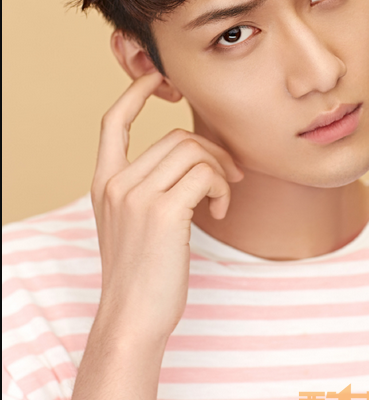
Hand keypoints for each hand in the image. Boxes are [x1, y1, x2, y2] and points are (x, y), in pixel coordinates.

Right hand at [90, 72, 243, 342]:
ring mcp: (136, 196)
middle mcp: (116, 183)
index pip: (113, 121)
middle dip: (212, 150)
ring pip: (193, 151)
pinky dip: (223, 188)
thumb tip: (196, 159)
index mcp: (104, 183)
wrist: (132, 319)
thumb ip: (150, 189)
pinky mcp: (162, 211)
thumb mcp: (134, 224)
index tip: (161, 80)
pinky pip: (206, 174)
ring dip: (221, 171)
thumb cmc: (143, 274)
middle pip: (176, 137)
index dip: (136, 92)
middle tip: (232, 176)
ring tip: (223, 199)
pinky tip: (220, 212)